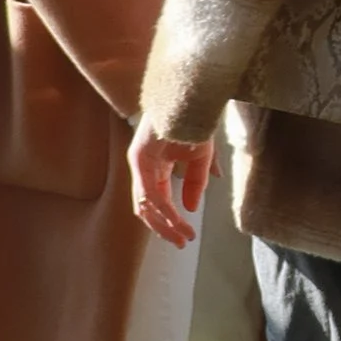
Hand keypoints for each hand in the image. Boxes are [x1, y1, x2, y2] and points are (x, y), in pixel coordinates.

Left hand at [129, 117, 213, 244]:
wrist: (192, 97)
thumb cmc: (194, 122)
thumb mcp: (202, 159)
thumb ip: (196, 183)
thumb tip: (192, 209)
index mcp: (156, 168)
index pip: (158, 202)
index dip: (171, 221)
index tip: (188, 236)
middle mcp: (144, 168)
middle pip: (147, 208)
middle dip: (164, 228)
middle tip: (180, 243)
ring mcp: (139, 163)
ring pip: (144, 204)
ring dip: (162, 224)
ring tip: (180, 236)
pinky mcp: (139, 157)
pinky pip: (149, 191)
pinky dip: (163, 209)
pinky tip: (176, 219)